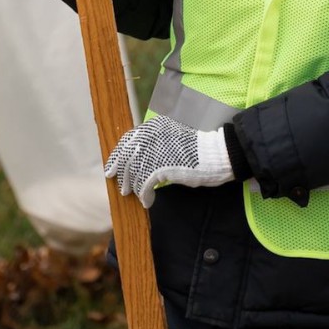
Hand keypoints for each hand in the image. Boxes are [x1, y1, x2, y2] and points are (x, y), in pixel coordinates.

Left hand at [104, 115, 234, 208]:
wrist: (216, 154)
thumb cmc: (197, 149)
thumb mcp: (172, 138)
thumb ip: (155, 143)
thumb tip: (137, 158)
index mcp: (154, 126)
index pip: (127, 140)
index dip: (118, 156)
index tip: (112, 168)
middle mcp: (151, 136)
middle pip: (127, 157)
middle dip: (122, 174)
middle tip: (121, 187)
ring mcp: (155, 151)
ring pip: (134, 173)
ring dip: (134, 187)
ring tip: (137, 196)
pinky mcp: (160, 167)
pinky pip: (144, 185)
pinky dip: (144, 195)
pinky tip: (148, 201)